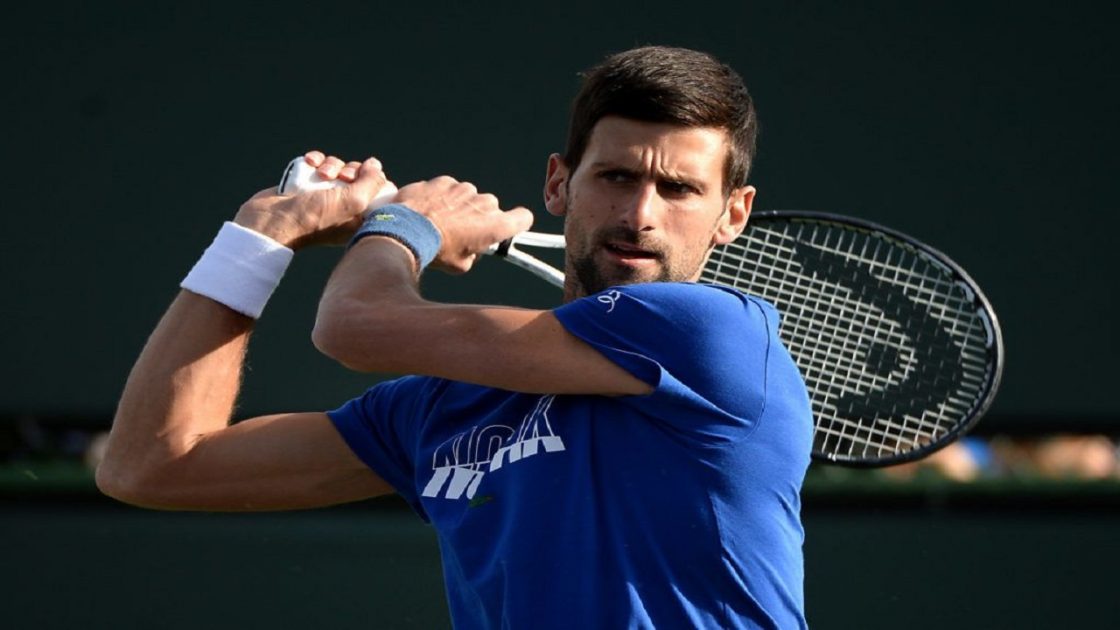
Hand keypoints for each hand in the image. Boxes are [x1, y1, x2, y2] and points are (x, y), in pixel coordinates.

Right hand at [234, 151, 393, 249]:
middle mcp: (342, 208)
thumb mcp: (353, 202)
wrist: (273, 220)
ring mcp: (322, 196)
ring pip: (337, 168)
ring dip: (330, 164)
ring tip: (320, 172)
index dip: (372, 180)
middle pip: (357, 177)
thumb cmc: (315, 217)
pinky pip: (318, 164)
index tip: (364, 178)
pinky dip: (315, 160)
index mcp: (357, 219)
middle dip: (350, 170)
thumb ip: (371, 182)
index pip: (375, 194)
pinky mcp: (306, 184)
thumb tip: (375, 165)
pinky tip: (308, 162)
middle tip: (342, 177)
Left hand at [394, 177, 533, 272]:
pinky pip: (449, 188)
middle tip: (463, 231)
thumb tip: (470, 249)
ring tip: (441, 221)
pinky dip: (442, 197)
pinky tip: (428, 210)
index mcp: (495, 225)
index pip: (523, 218)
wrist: (406, 232)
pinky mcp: (444, 180)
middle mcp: (485, 203)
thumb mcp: (460, 265)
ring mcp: (464, 189)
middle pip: (491, 207)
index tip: (509, 227)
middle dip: (480, 217)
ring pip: (468, 196)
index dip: (517, 222)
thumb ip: (474, 254)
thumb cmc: (436, 251)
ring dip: (460, 205)